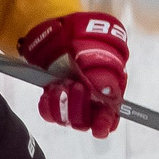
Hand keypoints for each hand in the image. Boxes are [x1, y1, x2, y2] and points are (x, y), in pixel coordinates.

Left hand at [20, 11, 129, 138]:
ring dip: (63, 105)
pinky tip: (49, 92)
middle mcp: (92, 100)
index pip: (110, 115)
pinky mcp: (54, 100)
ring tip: (60, 85)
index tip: (98, 127)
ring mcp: (72, 100)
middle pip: (87, 121)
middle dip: (79, 107)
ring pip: (68, 119)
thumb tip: (105, 90)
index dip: (105, 123)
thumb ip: (103, 71)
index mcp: (110, 90)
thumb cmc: (86, 38)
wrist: (62, 31)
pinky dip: (48, 106)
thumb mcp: (99, 50)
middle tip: (75, 86)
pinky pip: (50, 114)